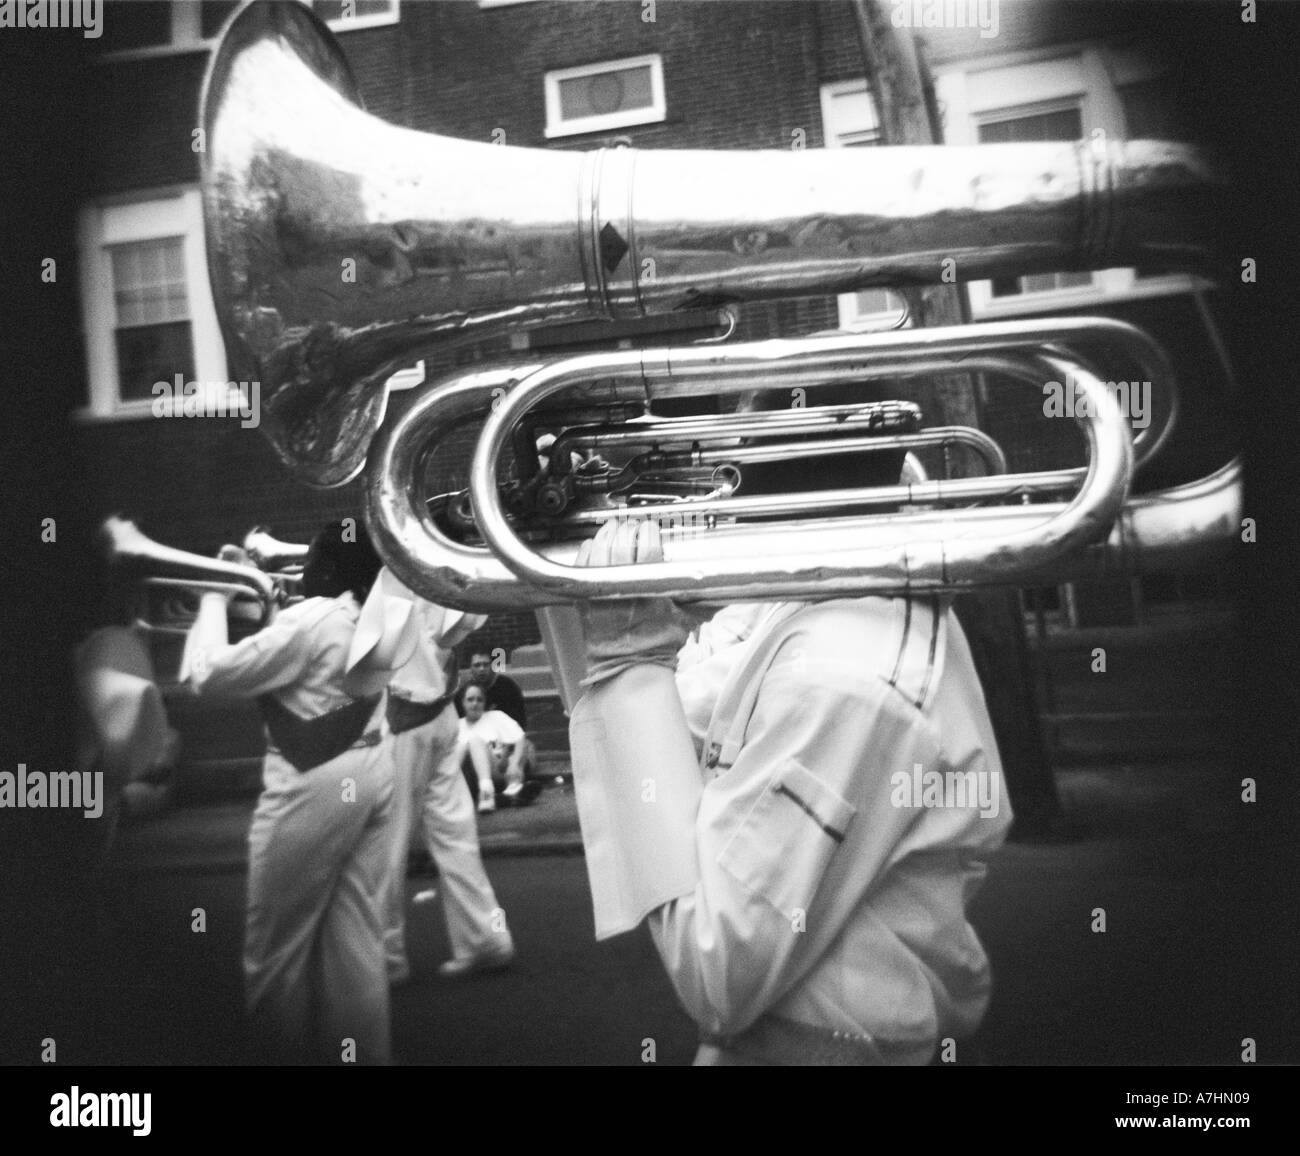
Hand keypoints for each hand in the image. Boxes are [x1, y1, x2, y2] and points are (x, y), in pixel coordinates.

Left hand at [575, 520, 691, 688]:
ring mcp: (601, 589)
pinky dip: (588, 549)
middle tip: (635, 529)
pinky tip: (594, 545)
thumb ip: (702, 599)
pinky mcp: (585, 596)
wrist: (629, 667)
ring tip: (615, 529)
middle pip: (623, 541)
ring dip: (608, 534)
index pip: (648, 543)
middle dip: (630, 529)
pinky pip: (582, 562)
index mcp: (649, 586)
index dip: (650, 531)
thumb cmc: (657, 647)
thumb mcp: (686, 618)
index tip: (652, 528)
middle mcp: (623, 584)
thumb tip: (722, 589)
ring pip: (600, 546)